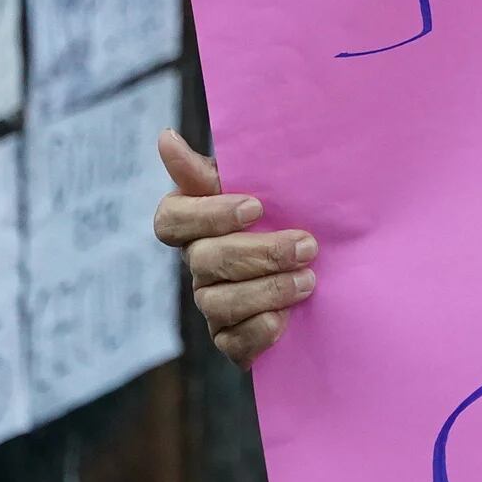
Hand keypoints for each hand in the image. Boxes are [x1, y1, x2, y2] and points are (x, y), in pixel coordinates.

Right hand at [153, 130, 314, 367]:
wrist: (315, 263)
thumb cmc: (278, 216)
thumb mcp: (255, 185)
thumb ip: (212, 169)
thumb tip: (166, 137)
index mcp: (196, 223)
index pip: (171, 220)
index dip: (208, 215)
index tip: (255, 206)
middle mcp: (197, 264)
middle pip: (205, 261)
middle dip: (258, 253)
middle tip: (306, 245)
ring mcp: (211, 303)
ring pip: (218, 302)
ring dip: (266, 291)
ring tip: (307, 280)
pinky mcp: (231, 339)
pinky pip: (231, 343)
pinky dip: (258, 332)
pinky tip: (285, 320)